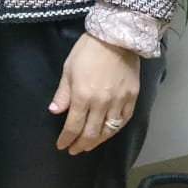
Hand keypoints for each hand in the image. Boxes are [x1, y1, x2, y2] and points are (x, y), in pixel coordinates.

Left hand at [49, 32, 139, 154]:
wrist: (116, 37)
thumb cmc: (88, 49)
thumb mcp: (69, 67)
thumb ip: (63, 93)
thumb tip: (55, 112)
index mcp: (83, 96)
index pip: (73, 125)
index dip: (66, 138)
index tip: (61, 145)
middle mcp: (101, 104)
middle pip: (90, 133)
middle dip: (80, 144)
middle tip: (74, 150)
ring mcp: (119, 103)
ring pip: (108, 131)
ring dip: (96, 142)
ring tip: (88, 146)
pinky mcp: (132, 99)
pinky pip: (123, 121)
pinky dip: (114, 131)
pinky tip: (108, 133)